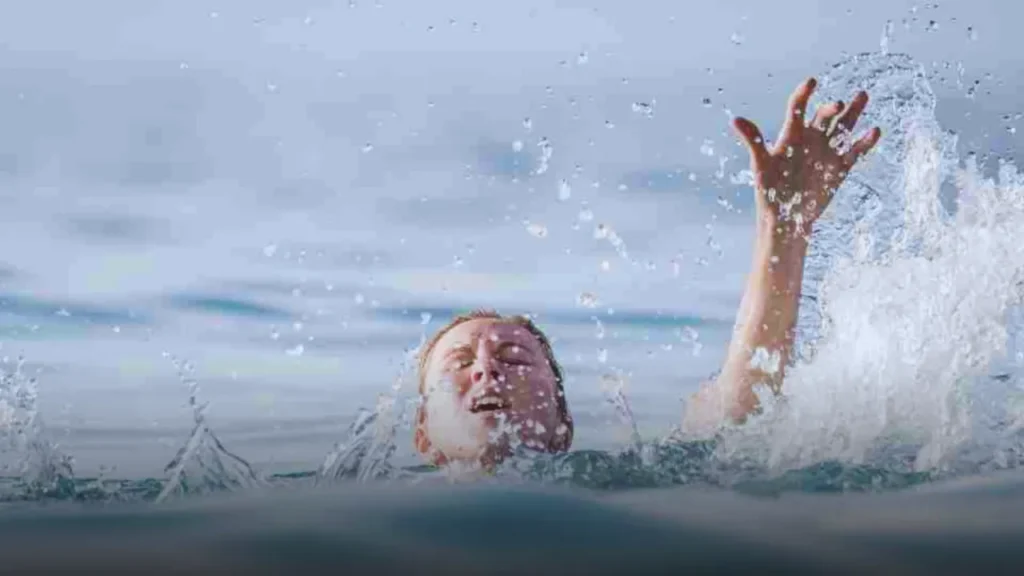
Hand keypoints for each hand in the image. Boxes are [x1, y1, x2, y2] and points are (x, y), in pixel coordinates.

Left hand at [732, 77, 880, 234]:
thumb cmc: (769, 190)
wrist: (786, 218)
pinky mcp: (840, 168)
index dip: (804, 94)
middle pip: (824, 116)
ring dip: (853, 113)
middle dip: (831, 108)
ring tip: (862, 96)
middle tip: (838, 104)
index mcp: (791, 135)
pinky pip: (855, 152)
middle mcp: (811, 139)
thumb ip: (753, 140)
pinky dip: (865, 142)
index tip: (811, 81)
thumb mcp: (760, 164)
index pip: (797, 108)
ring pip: (843, 127)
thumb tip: (735, 119)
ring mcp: (827, 152)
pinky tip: (874, 131)